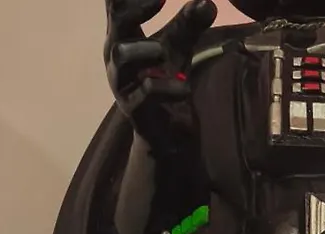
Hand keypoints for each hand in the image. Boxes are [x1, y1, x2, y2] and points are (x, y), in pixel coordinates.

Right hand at [104, 0, 217, 133]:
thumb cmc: (165, 80)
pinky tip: (184, 88)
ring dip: (146, 48)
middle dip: (134, 9)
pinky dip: (166, 87)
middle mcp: (116, 56)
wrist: (167, 129)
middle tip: (161, 0)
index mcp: (123, 37)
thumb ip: (190, 24)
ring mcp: (121, 82)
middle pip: (115, 24)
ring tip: (165, 52)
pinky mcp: (133, 107)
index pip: (117, 6)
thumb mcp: (179, 49)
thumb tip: (208, 2)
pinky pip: (145, 91)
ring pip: (121, 55)